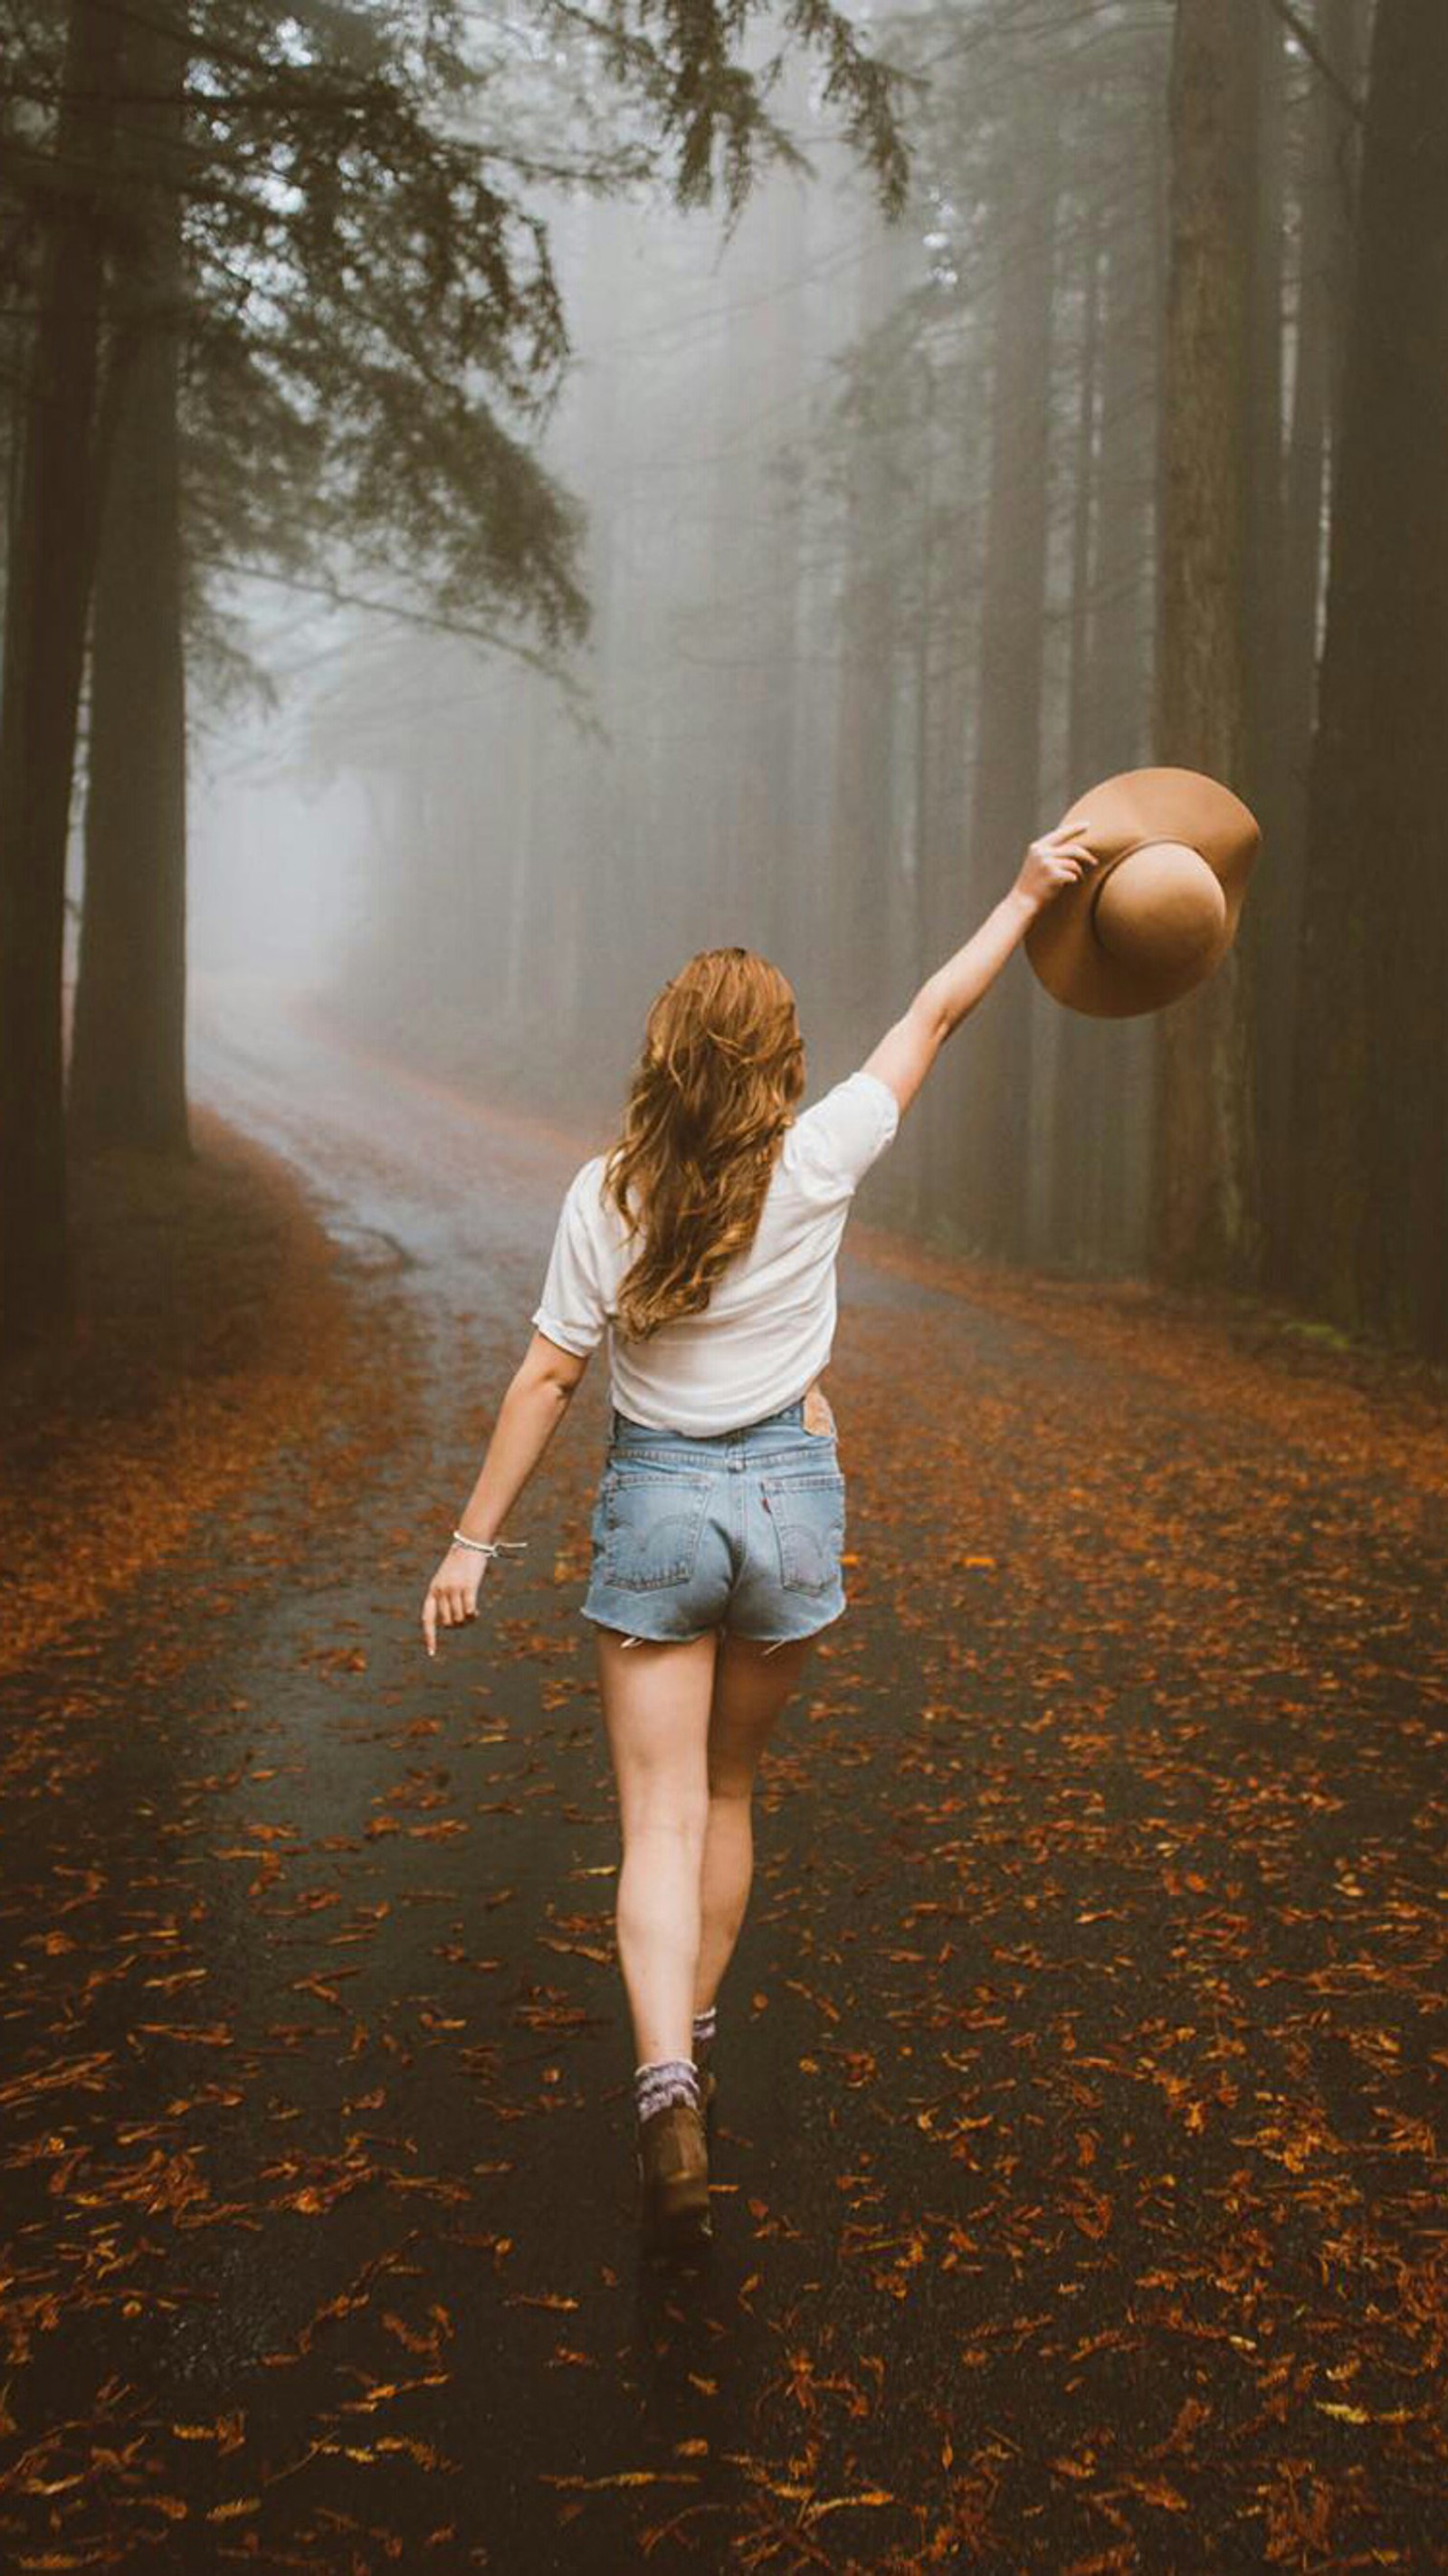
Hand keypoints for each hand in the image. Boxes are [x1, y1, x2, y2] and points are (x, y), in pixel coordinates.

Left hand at [421, 1541, 488, 1657]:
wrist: (470, 1543)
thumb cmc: (459, 1563)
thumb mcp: (446, 1579)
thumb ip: (444, 1598)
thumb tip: (451, 1623)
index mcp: (433, 1590)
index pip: (427, 1619)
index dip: (430, 1637)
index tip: (432, 1653)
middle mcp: (440, 1591)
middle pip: (447, 1623)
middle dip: (458, 1626)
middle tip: (467, 1620)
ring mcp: (453, 1589)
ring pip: (459, 1619)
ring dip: (467, 1621)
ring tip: (473, 1615)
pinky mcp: (468, 1587)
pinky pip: (469, 1611)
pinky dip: (473, 1615)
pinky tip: (476, 1612)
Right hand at [1013, 818, 1100, 914]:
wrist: (1022, 901)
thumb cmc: (1033, 884)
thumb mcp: (1037, 862)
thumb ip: (1050, 852)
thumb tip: (1073, 847)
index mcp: (1038, 847)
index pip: (1060, 834)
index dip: (1075, 828)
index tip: (1087, 824)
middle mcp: (1042, 852)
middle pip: (1072, 849)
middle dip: (1086, 855)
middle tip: (1094, 862)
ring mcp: (1047, 863)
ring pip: (1073, 863)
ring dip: (1079, 871)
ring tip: (1078, 878)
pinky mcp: (1053, 875)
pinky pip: (1073, 874)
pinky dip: (1075, 878)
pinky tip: (1071, 883)